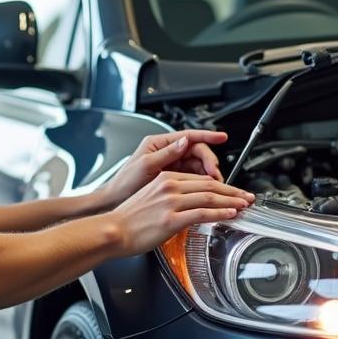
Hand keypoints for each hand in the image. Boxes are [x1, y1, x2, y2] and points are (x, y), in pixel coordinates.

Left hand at [97, 130, 227, 209]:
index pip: (189, 136)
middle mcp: (167, 152)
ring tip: (214, 186)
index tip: (222, 138)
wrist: (115, 202)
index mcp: (159, 144)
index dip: (208, 136)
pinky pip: (193, 179)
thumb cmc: (124, 183)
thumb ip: (167, 153)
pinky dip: (201, 184)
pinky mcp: (173, 180)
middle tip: (215, 176)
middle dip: (209, 163)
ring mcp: (171, 166)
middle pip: (197, 152)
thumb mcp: (146, 166)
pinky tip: (207, 191)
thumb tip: (185, 141)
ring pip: (197, 167)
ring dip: (208, 176)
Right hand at [109, 171, 254, 256]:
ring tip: (244, 206)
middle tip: (247, 197)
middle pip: (210, 185)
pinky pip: (202, 213)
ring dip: (232, 201)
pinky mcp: (171, 219)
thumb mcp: (150, 199)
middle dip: (233, 191)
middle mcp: (170, 186)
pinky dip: (220, 213)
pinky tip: (230, 214)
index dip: (222, 185)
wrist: (113, 231)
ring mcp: (171, 202)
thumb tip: (188, 206)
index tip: (234, 192)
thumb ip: (171, 198)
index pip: (201, 179)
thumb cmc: (128, 220)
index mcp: (166, 179)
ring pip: (210, 197)